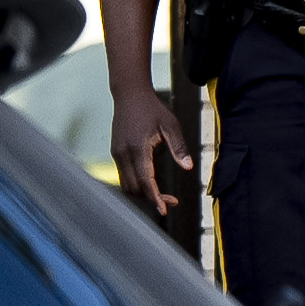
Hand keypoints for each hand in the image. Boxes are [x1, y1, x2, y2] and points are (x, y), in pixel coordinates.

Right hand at [110, 89, 194, 217]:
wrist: (130, 95)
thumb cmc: (152, 109)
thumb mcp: (171, 125)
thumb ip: (179, 147)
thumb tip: (189, 168)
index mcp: (137, 148)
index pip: (145, 181)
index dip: (154, 198)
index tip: (164, 210)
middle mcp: (123, 154)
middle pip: (134, 188)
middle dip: (151, 198)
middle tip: (171, 202)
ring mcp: (116, 154)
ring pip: (127, 184)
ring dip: (143, 193)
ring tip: (162, 195)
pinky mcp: (115, 152)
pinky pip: (124, 176)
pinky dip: (136, 184)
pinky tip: (151, 183)